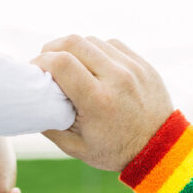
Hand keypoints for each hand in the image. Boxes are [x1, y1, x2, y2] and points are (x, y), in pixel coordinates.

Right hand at [32, 35, 173, 170]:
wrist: (159, 150)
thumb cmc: (116, 152)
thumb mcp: (78, 148)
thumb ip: (50, 125)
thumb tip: (33, 103)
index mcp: (98, 101)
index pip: (61, 62)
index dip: (40, 61)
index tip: (35, 71)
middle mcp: (117, 79)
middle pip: (73, 42)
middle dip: (52, 49)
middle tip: (47, 63)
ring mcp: (133, 69)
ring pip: (92, 40)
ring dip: (74, 49)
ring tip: (70, 65)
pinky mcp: (143, 65)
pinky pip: (112, 45)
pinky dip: (96, 51)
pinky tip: (93, 65)